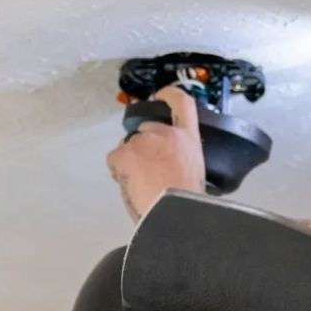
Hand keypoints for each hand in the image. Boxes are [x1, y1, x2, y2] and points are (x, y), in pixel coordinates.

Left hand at [106, 86, 205, 221]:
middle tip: (144, 170)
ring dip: (130, 163)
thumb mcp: (195, 174)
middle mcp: (166, 134)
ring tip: (141, 185)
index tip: (161, 95)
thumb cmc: (188, 203)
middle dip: (141, 147)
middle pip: (146, 130)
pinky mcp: (125, 153)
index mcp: (189, 140)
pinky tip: (130, 186)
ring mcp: (144, 141)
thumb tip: (170, 166)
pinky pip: (115, 160)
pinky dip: (119, 172)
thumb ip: (182, 160)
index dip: (169, 94)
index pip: (183, 104)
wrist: (177, 216)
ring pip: (128, 147)